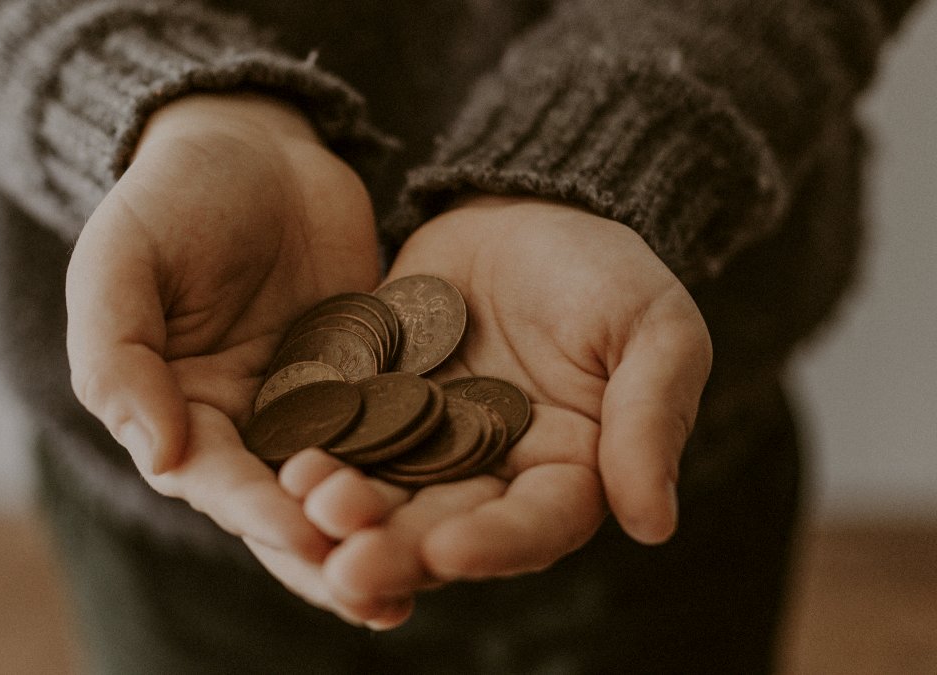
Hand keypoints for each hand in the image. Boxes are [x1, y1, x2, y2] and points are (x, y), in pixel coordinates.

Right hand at [65, 94, 379, 589]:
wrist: (251, 144)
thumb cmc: (169, 198)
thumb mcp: (121, 264)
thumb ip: (121, 358)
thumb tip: (161, 458)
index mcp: (181, 413)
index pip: (218, 480)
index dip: (257, 511)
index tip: (306, 536)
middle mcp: (249, 426)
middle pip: (288, 506)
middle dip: (329, 553)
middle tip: (378, 596)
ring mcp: (316, 405)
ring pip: (350, 482)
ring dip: (382, 530)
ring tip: (427, 576)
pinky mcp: (373, 378)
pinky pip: (398, 426)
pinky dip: (425, 465)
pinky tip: (468, 498)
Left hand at [287, 195, 711, 624]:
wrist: (523, 210)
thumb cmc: (605, 270)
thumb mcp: (653, 330)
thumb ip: (650, 419)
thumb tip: (653, 524)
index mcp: (567, 472)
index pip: (535, 525)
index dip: (494, 544)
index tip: (448, 551)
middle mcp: (490, 475)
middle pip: (445, 527)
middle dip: (398, 549)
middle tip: (346, 567)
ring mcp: (424, 444)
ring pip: (384, 494)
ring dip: (345, 513)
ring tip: (307, 509)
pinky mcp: (371, 406)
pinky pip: (341, 436)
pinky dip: (315, 452)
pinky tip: (283, 463)